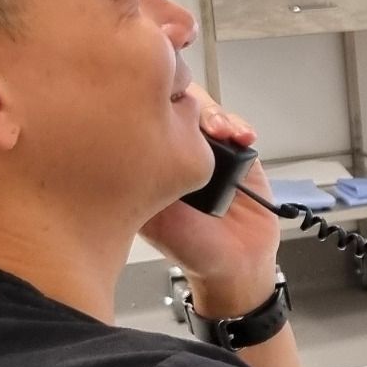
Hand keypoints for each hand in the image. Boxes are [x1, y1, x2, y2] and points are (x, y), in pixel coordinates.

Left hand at [140, 86, 281, 315]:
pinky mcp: (236, 155)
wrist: (236, 263)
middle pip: (174, 105)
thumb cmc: (192, 248)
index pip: (140, 116)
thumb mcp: (154, 217)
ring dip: (216, 116)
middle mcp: (174, 150)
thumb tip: (125, 140)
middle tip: (197, 120)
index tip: (158, 108)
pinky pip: (236, 128)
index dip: (148, 104)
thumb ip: (141, 181)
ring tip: (223, 132)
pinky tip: (242, 137)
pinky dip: (239, 127)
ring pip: (205, 110)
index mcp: (145, 160)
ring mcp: (206, 151)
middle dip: (187, 104)